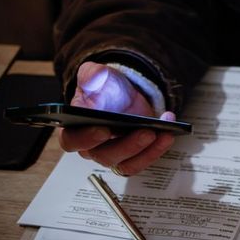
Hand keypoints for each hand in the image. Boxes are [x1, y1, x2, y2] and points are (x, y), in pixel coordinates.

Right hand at [58, 62, 176, 174]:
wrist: (123, 93)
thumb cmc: (105, 89)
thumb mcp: (96, 75)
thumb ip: (91, 75)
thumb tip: (93, 78)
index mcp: (74, 129)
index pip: (72, 141)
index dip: (85, 139)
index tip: (103, 129)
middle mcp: (91, 146)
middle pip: (104, 155)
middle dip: (127, 145)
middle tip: (144, 131)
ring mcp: (113, 154)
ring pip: (126, 163)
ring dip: (146, 150)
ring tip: (161, 133)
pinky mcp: (131, 156)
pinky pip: (142, 162)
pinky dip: (156, 150)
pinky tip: (167, 135)